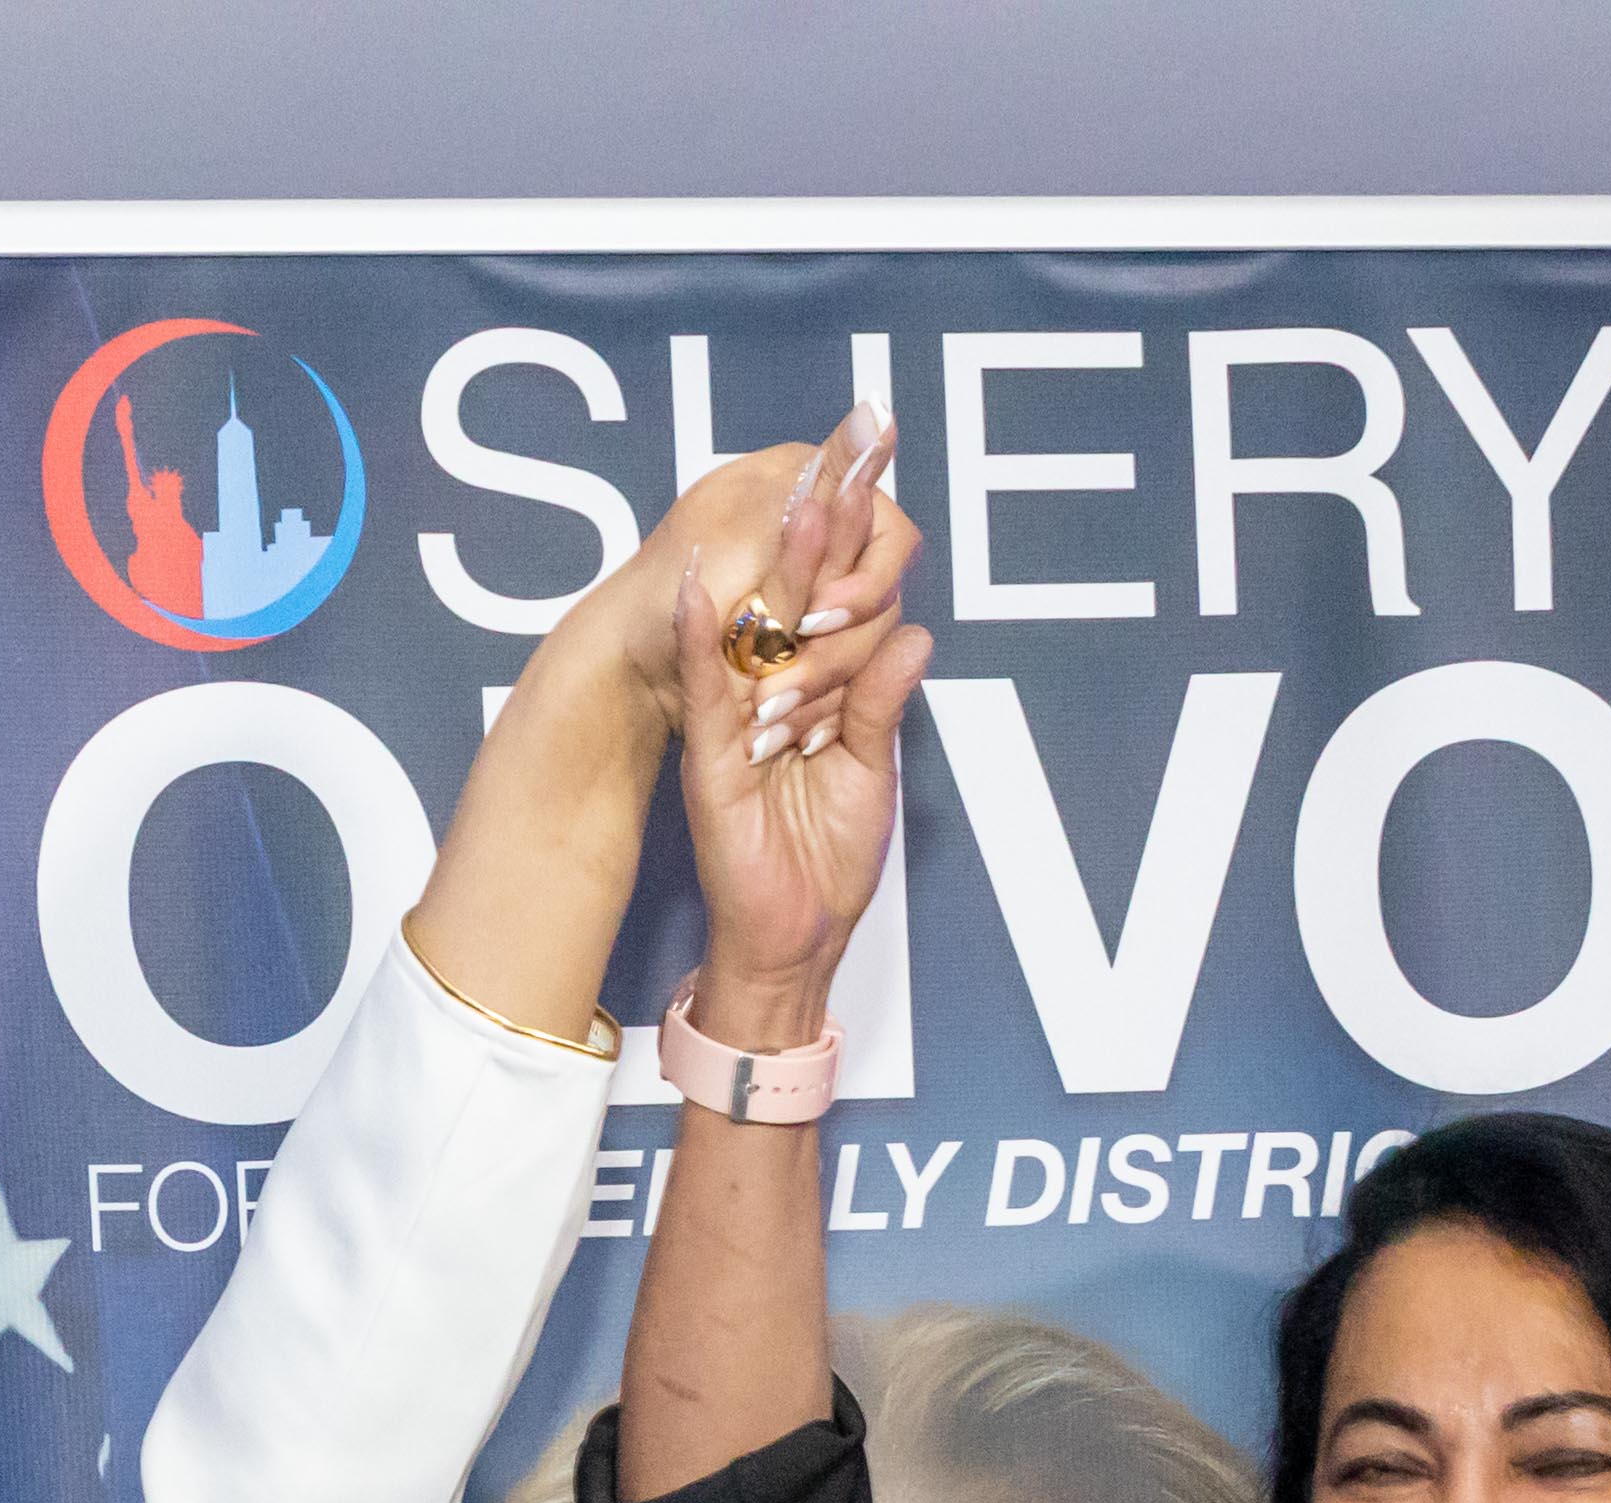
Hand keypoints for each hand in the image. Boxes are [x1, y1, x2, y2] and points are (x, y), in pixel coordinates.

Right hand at [656, 413, 932, 1044]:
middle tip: (840, 455)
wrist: (791, 940)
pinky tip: (700, 584)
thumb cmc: (824, 864)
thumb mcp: (870, 772)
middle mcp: (768, 698)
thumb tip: (912, 631)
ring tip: (794, 496)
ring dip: (774, 564)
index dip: (848, 546)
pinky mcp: (711, 759)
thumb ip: (880, 702)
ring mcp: (735, 724)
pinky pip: (702, 690)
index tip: (868, 477)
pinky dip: (698, 639)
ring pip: (754, 629)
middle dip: (819, 529)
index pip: (830, 608)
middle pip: (793, 599)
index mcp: (809, 696)